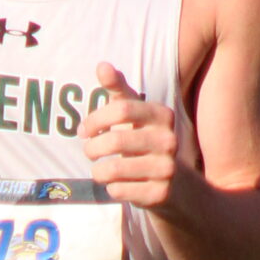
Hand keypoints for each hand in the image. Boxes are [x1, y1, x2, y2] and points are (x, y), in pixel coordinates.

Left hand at [81, 61, 183, 211]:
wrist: (175, 183)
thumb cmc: (144, 140)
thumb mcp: (133, 113)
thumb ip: (118, 89)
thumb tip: (102, 65)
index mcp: (163, 115)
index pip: (121, 109)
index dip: (95, 120)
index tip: (84, 130)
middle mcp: (169, 140)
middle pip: (114, 141)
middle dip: (92, 148)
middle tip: (88, 151)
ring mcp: (166, 168)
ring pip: (113, 170)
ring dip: (97, 171)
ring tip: (98, 170)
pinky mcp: (160, 194)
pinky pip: (119, 190)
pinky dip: (110, 188)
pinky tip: (117, 185)